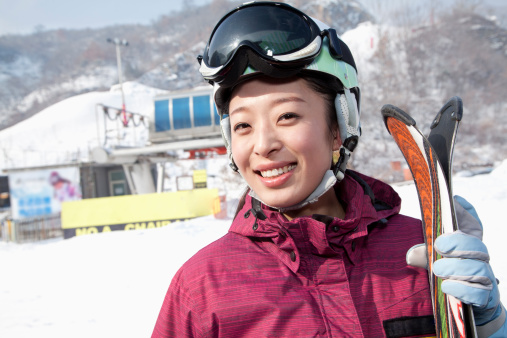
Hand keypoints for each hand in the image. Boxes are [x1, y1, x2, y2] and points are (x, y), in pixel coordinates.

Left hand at [406, 196, 505, 336]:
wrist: (469, 307)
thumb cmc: (450, 277)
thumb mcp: (435, 262)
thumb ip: (425, 256)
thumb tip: (410, 255)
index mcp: (469, 244)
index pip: (474, 225)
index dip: (465, 217)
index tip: (443, 227)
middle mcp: (481, 260)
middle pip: (478, 247)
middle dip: (458, 245)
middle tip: (439, 247)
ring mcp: (486, 279)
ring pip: (479, 270)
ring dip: (457, 268)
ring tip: (438, 270)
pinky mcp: (486, 299)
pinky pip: (479, 294)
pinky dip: (463, 289)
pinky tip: (447, 287)